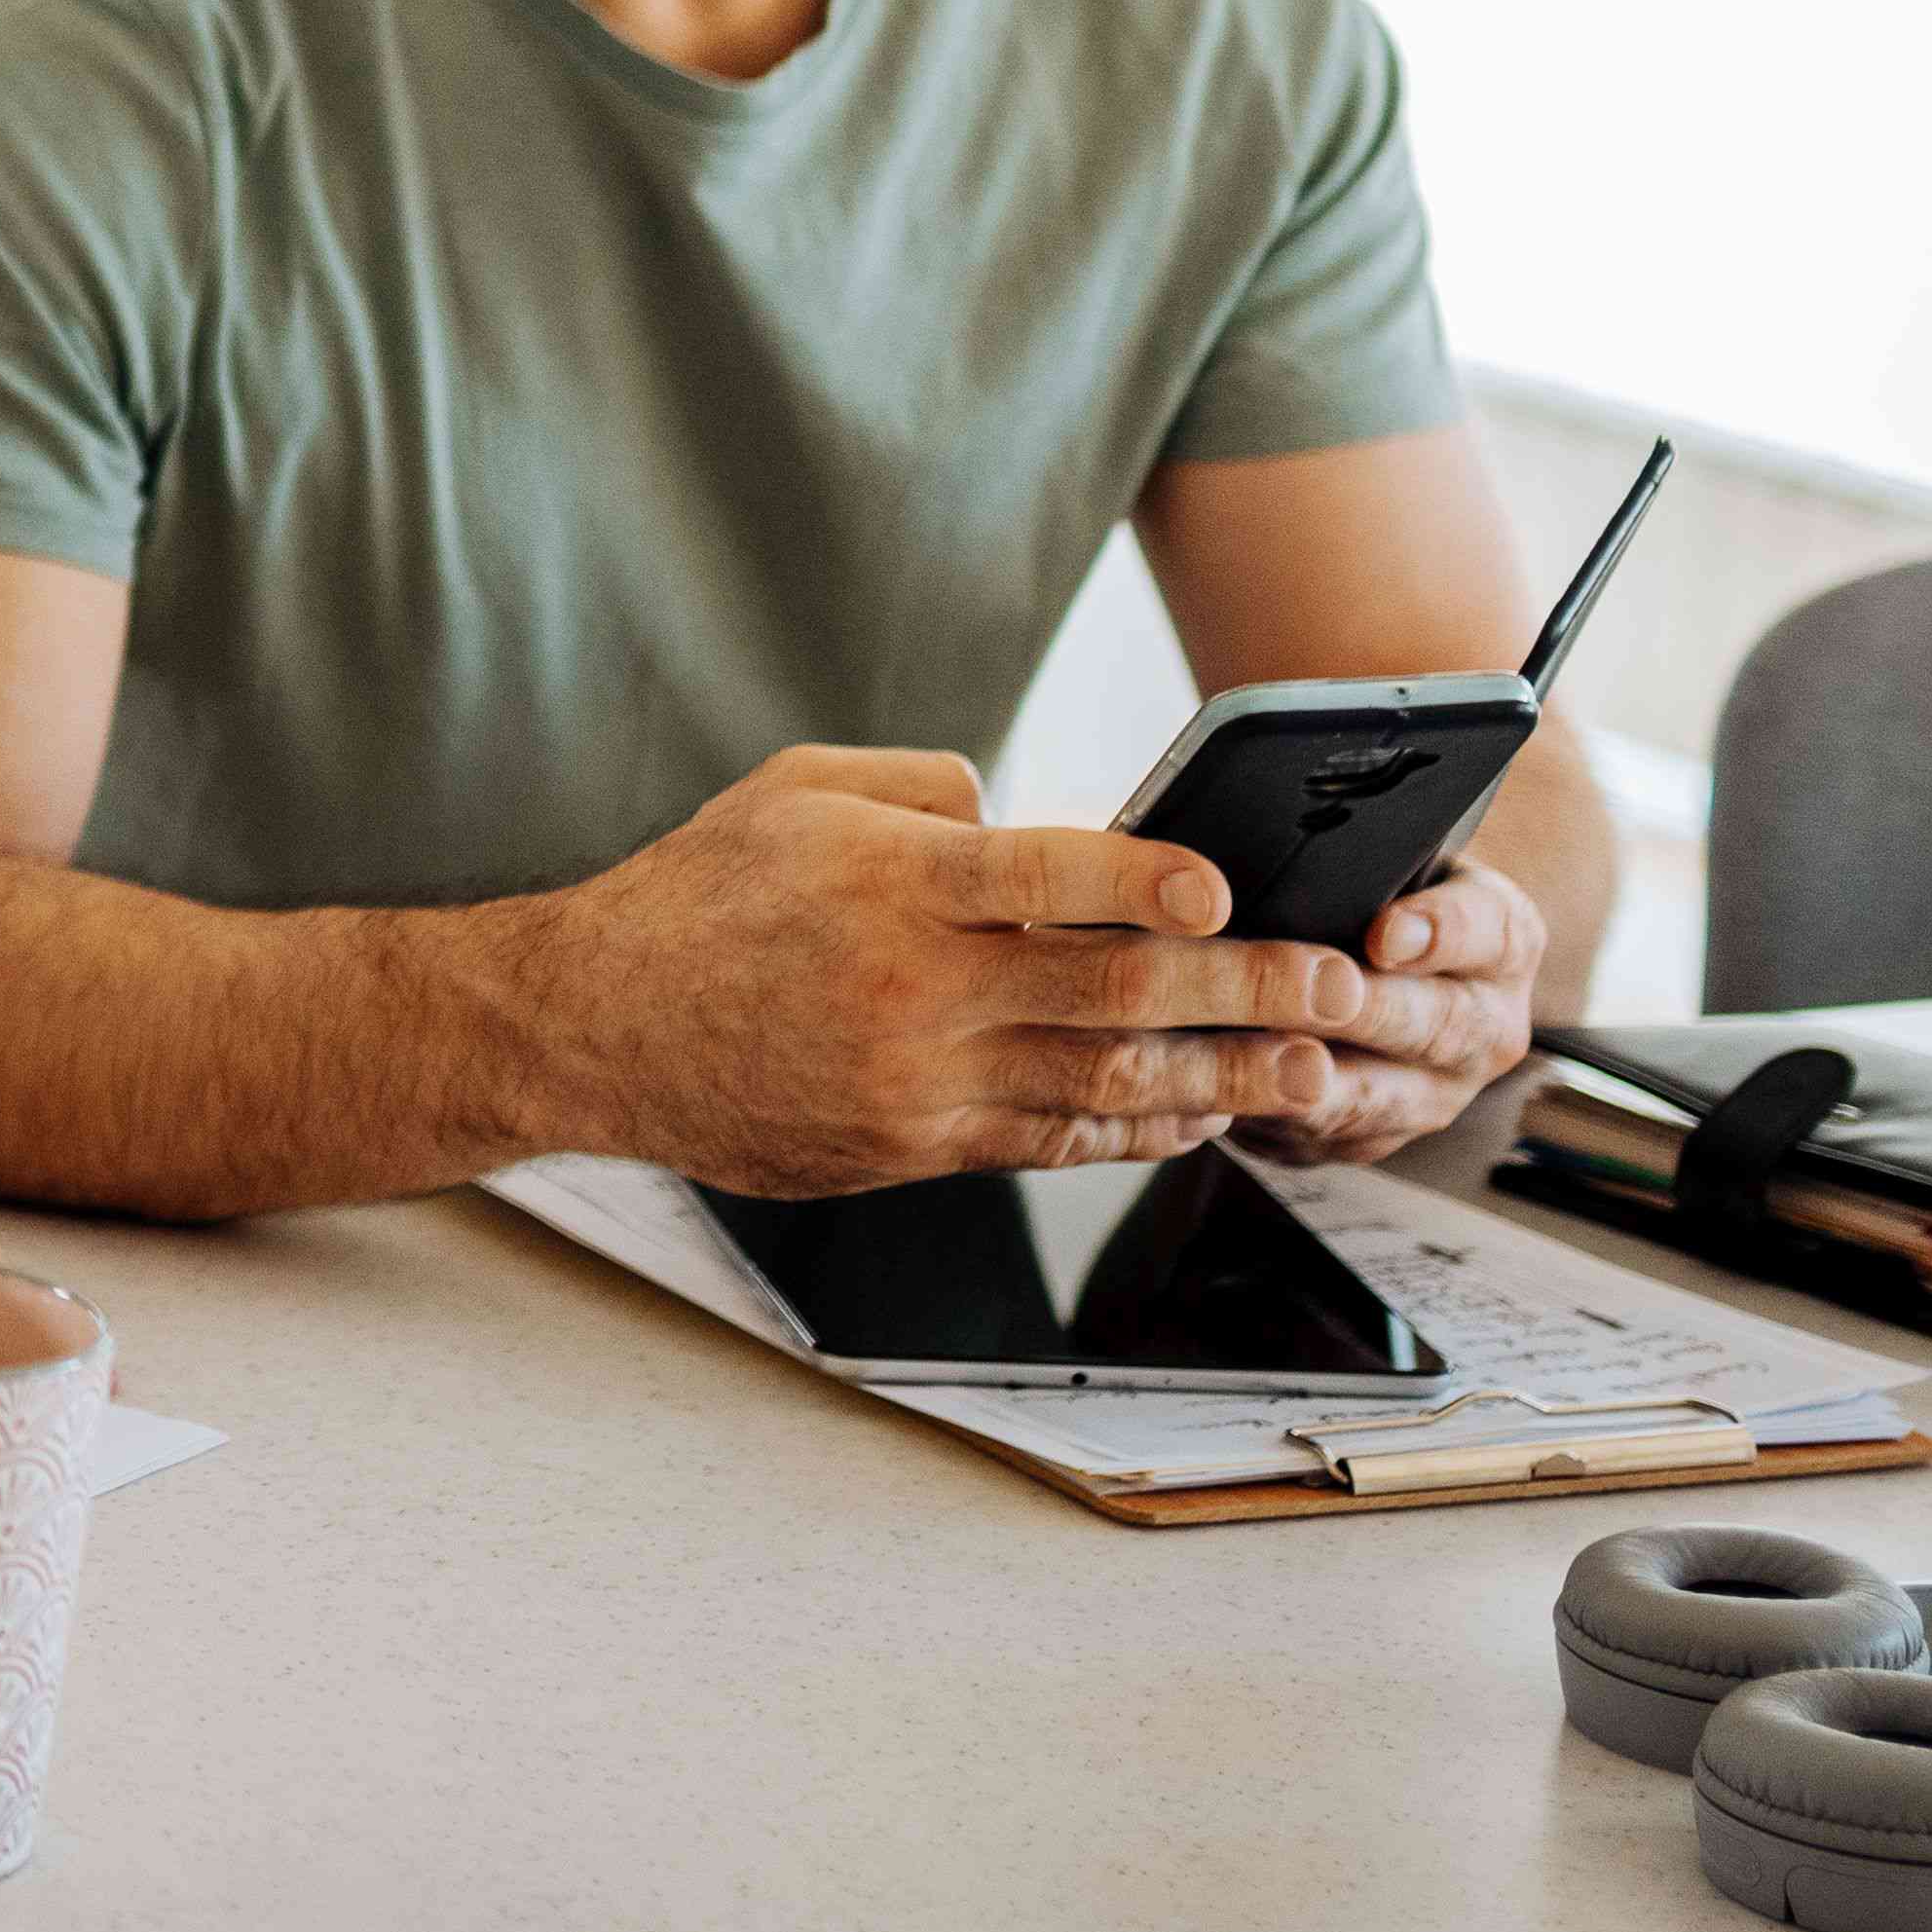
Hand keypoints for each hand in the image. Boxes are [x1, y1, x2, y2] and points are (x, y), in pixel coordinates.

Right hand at [501, 745, 1374, 1197]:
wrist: (594, 1028)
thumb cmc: (696, 896)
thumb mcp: (794, 790)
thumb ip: (922, 786)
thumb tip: (1031, 809)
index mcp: (891, 881)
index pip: (1048, 874)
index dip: (1150, 879)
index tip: (1229, 883)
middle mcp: (914, 986)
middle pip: (1114, 994)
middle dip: (1245, 989)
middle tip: (1337, 980)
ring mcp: (915, 1079)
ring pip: (1104, 1085)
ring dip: (1222, 1074)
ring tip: (1311, 1061)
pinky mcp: (909, 1146)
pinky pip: (1050, 1142)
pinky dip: (1136, 1128)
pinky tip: (1198, 1108)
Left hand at [1232, 856, 1544, 1163]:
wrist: (1379, 963)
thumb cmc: (1370, 892)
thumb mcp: (1384, 859)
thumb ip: (1358, 856)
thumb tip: (1283, 845)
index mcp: (1501, 940)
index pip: (1484, 930)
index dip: (1436, 932)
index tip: (1386, 931)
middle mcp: (1486, 1024)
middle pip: (1436, 1024)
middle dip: (1368, 1011)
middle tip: (1314, 994)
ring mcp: (1437, 1093)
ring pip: (1383, 1099)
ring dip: (1318, 1081)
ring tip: (1259, 1055)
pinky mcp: (1375, 1137)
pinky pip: (1329, 1138)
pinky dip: (1276, 1119)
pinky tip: (1229, 1092)